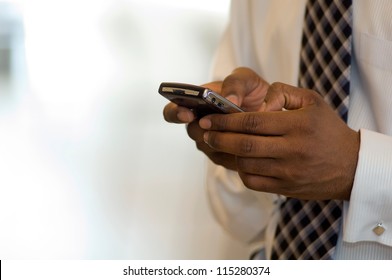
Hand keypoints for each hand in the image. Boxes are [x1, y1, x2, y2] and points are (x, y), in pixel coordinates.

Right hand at [162, 68, 269, 169]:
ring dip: (223, 139)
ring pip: (209, 146)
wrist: (271, 111)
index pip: (172, 111)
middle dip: (203, 128)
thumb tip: (229, 99)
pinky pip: (225, 159)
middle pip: (192, 131)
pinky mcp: (223, 157)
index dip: (176, 113)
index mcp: (196, 103)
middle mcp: (199, 125)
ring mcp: (210, 143)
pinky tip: (249, 143)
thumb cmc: (253, 92)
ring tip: (241, 132)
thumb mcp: (247, 79)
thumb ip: (236, 82)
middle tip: (214, 125)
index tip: (187, 113)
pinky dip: (235, 151)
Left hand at [200, 82, 359, 200]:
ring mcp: (288, 172)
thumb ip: (281, 93)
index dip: (225, 120)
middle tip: (204, 131)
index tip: (209, 118)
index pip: (252, 122)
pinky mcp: (285, 188)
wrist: (351, 165)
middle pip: (244, 145)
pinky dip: (240, 170)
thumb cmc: (327, 129)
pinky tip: (238, 160)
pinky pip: (253, 181)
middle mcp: (292, 150)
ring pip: (246, 164)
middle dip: (218, 137)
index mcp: (297, 125)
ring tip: (217, 143)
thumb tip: (257, 104)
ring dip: (226, 154)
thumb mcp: (312, 100)